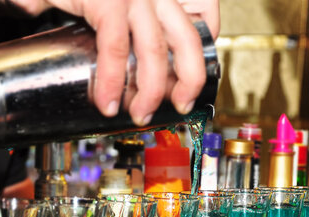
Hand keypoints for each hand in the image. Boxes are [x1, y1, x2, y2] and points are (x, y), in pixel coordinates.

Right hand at [6, 0, 219, 125]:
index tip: (187, 81)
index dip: (200, 52)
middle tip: (179, 106)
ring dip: (150, 92)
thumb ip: (122, 29)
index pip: (204, 15)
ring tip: (137, 114)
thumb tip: (134, 72)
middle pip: (190, 38)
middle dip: (189, 81)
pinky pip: (116, 48)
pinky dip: (112, 80)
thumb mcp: (105, 5)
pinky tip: (105, 101)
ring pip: (156, 50)